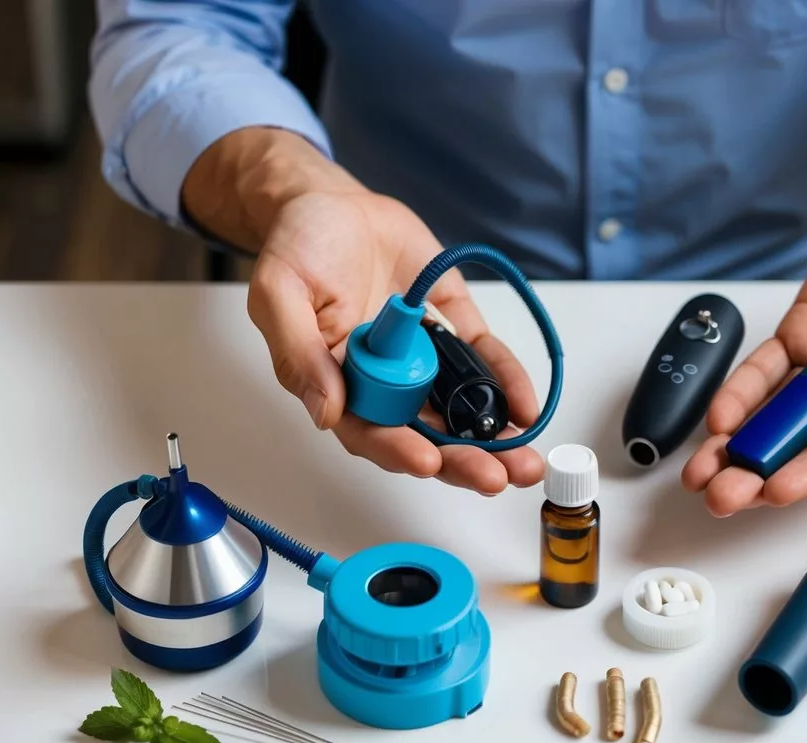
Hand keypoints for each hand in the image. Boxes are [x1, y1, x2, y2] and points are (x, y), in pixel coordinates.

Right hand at [183, 128, 543, 493]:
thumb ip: (300, 353)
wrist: (332, 202)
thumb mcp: (280, 292)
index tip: (427, 461)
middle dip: (462, 461)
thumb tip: (326, 411)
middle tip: (495, 477)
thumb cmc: (299, 247)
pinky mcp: (452, 328)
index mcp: (339, 382)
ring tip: (524, 462)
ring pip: (460, 410)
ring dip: (494, 439)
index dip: (399, 451)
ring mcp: (422, 358)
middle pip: (425, 435)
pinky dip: (507, 383)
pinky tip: (526, 408)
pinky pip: (484, 360)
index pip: (371, 432)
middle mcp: (385, 380)